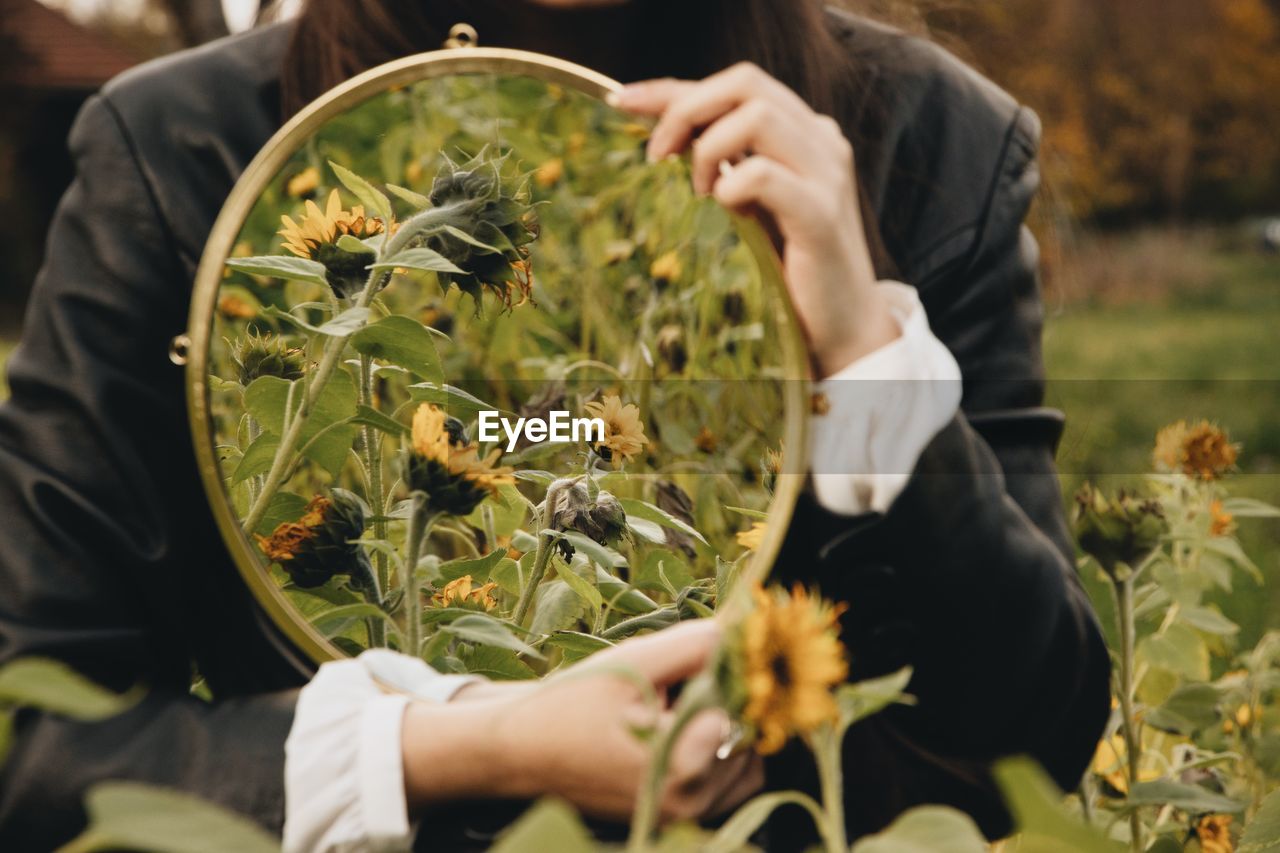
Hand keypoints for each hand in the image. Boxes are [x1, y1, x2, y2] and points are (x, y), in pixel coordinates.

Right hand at [403, 620, 762, 822]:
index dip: (728, 678)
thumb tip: (745, 630)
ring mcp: (683, 819)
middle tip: (676, 687)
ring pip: (744, 765)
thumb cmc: (571, 705)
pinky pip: (725, 786)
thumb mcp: (633, 662)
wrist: (522, 752)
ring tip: (671, 712)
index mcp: (681, 767)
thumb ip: (695, 645)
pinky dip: (714, 757)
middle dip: (724, 705)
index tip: (702, 660)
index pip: (743, 711)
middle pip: (749, 739)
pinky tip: (673, 732)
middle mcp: (689, 804)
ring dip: (723, 732)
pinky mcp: (676, 821)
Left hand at [610, 63, 899, 376]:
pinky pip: (765, 175)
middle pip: (746, 83)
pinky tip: (725, 212)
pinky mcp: (822, 215)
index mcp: (803, 131)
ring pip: (757, 116)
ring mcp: (826, 174)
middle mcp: (821, 140)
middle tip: (656, 157)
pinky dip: (731, 187)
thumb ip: (722, 165)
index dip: (672, 88)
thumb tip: (662, 140)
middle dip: (686, 109)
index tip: (619, 102)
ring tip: (698, 193)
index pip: (735, 85)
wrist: (842, 324)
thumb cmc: (788, 265)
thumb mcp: (749, 203)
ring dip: (709, 149)